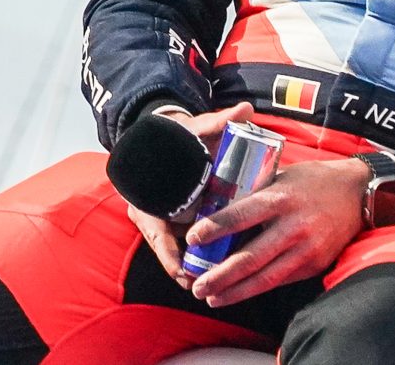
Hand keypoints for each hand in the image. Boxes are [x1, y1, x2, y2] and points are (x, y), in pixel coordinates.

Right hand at [123, 102, 255, 285]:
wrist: (168, 137)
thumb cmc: (180, 136)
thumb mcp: (196, 128)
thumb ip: (218, 121)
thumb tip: (245, 110)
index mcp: (149, 193)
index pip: (154, 229)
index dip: (168, 252)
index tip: (182, 268)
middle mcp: (153, 210)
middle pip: (165, 247)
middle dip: (181, 267)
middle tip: (200, 283)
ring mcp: (164, 217)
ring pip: (173, 249)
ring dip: (189, 267)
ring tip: (209, 285)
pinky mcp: (176, 221)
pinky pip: (181, 244)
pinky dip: (193, 257)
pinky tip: (213, 271)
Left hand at [185, 155, 368, 307]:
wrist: (357, 194)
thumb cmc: (313, 180)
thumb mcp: (282, 177)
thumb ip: (255, 194)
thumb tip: (218, 208)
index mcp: (281, 198)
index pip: (241, 216)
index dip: (214, 229)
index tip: (192, 239)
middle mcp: (293, 226)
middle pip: (250, 257)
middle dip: (220, 275)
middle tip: (196, 284)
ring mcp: (306, 249)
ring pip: (265, 278)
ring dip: (235, 291)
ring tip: (211, 297)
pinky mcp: (314, 265)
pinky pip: (281, 280)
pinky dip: (257, 289)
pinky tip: (238, 294)